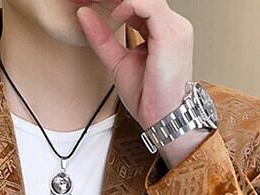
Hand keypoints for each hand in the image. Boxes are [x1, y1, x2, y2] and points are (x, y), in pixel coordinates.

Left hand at [74, 0, 193, 129]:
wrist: (164, 119)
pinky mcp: (171, 36)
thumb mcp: (118, 62)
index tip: (89, 0)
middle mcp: (173, 26)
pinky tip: (116, 12)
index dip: (114, 1)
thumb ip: (102, 38)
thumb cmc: (149, 98)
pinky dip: (131, 4)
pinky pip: (151, 7)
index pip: (138, 4)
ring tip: (98, 0)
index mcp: (162, 32)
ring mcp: (175, 29)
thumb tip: (84, 14)